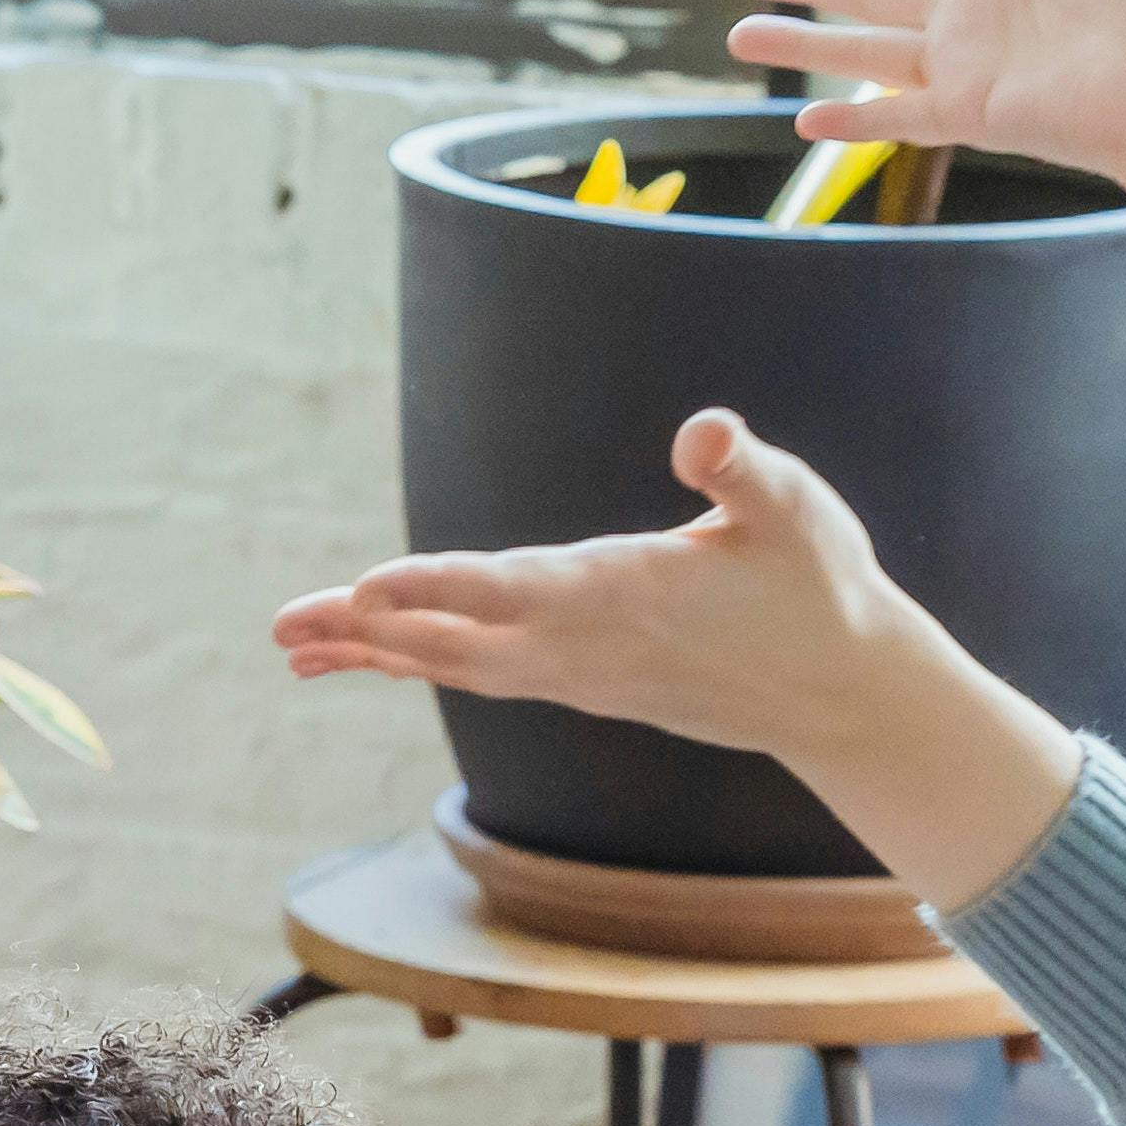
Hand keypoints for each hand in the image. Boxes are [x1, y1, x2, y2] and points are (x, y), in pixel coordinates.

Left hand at [273, 410, 1084, 909]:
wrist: (845, 693)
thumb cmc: (822, 587)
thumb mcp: (798, 509)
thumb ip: (744, 470)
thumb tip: (704, 432)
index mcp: (623, 592)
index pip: (511, 588)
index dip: (434, 587)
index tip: (363, 590)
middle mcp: (586, 644)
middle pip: (454, 641)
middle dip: (364, 631)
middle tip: (279, 627)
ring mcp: (579, 673)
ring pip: (456, 665)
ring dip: (374, 654)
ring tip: (295, 647)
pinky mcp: (584, 683)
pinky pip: (481, 675)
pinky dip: (420, 664)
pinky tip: (374, 655)